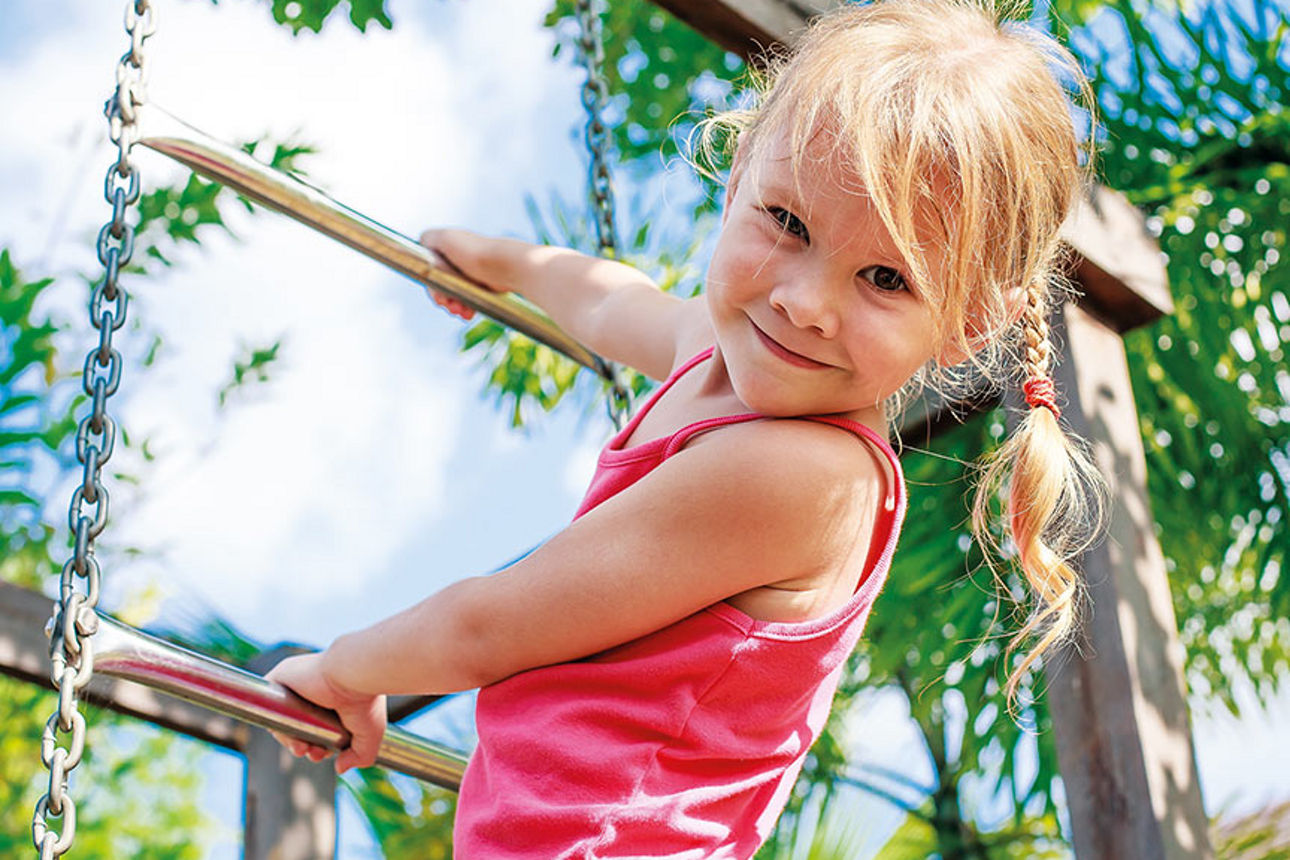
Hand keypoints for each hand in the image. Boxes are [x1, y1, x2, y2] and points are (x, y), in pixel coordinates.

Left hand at [264, 652, 387, 773]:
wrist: (354, 675)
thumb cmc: (366, 700)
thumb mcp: (371, 735)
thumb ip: (360, 755)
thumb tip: (340, 768)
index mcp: (335, 698)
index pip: (316, 727)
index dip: (317, 745)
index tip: (324, 754)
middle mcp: (315, 689)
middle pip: (298, 725)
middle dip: (303, 746)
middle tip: (313, 754)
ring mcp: (297, 682)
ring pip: (282, 719)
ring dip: (288, 739)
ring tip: (302, 748)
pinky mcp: (281, 676)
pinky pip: (265, 703)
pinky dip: (269, 719)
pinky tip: (286, 732)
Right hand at [419, 227, 508, 320]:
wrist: (506, 265)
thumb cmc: (475, 252)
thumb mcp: (445, 238)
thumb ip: (428, 239)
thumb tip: (422, 247)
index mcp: (448, 248)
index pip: (430, 270)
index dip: (431, 286)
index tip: (438, 296)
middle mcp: (458, 259)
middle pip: (441, 284)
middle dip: (443, 298)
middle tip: (449, 306)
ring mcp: (470, 273)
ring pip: (455, 294)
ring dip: (454, 306)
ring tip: (461, 311)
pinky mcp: (482, 285)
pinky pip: (469, 299)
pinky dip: (467, 307)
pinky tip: (469, 313)